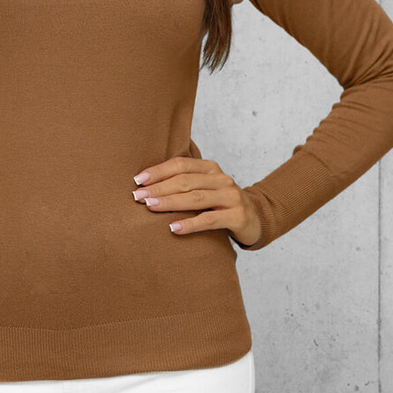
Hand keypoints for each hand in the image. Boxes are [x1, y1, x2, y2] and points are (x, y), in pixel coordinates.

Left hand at [132, 155, 261, 247]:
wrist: (255, 218)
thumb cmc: (220, 203)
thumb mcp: (205, 188)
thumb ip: (183, 183)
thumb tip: (146, 185)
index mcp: (210, 168)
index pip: (181, 165)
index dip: (158, 171)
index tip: (138, 180)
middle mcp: (221, 179)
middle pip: (185, 181)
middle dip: (159, 188)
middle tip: (138, 196)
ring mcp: (231, 197)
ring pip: (196, 198)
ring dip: (170, 202)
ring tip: (150, 206)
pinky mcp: (237, 216)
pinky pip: (210, 220)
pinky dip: (190, 224)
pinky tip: (173, 228)